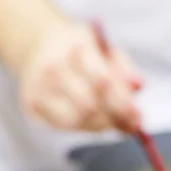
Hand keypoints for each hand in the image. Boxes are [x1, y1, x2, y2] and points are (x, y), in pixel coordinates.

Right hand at [19, 21, 142, 132]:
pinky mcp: (31, 106)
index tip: (138, 116)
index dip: (122, 102)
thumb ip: (124, 67)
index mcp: (75, 48)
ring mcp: (39, 89)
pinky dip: (84, 126)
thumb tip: (139, 86)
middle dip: (113, 118)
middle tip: (131, 124)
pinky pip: (63, 126)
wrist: (38, 44)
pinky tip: (94, 120)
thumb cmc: (78, 48)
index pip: (103, 83)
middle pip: (89, 105)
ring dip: (100, 125)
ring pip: (76, 120)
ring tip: (114, 122)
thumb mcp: (104, 48)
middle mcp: (53, 69)